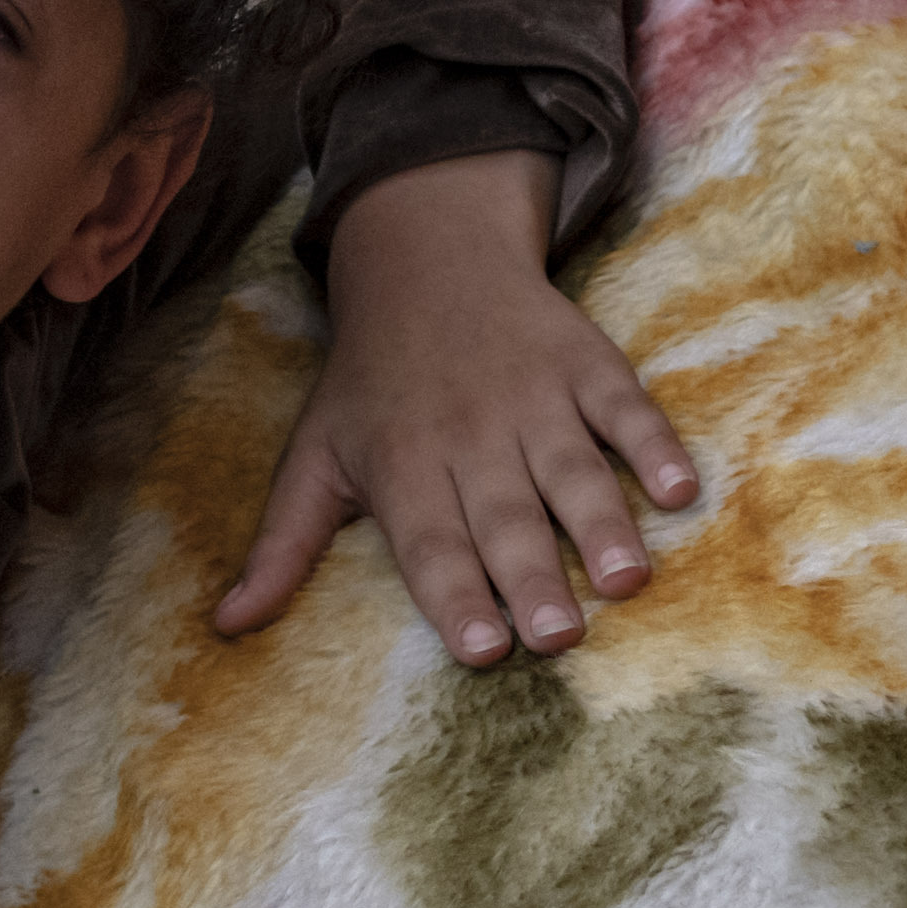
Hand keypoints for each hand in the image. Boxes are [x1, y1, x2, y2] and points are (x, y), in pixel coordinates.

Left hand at [220, 143, 687, 659]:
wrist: (427, 257)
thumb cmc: (369, 380)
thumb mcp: (314, 454)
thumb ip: (282, 546)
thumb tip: (226, 626)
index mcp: (403, 464)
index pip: (430, 542)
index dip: (455, 595)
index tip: (482, 649)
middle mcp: (469, 434)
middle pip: (505, 517)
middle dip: (530, 577)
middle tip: (558, 637)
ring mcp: (533, 396)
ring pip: (571, 468)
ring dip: (602, 524)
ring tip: (627, 580)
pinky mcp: (585, 363)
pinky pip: (625, 407)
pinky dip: (654, 444)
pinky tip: (680, 489)